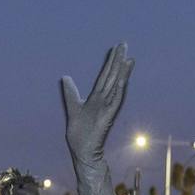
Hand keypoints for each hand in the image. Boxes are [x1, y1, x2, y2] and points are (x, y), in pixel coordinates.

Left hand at [61, 43, 133, 166]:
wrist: (82, 150)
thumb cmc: (79, 132)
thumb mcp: (72, 106)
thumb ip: (70, 91)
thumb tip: (65, 77)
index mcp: (96, 97)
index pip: (104, 76)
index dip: (109, 62)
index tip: (114, 49)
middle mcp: (104, 100)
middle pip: (112, 76)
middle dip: (118, 61)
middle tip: (123, 44)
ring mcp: (107, 107)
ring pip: (116, 86)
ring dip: (123, 73)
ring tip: (129, 58)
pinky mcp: (108, 116)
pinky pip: (116, 101)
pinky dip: (120, 90)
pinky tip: (124, 79)